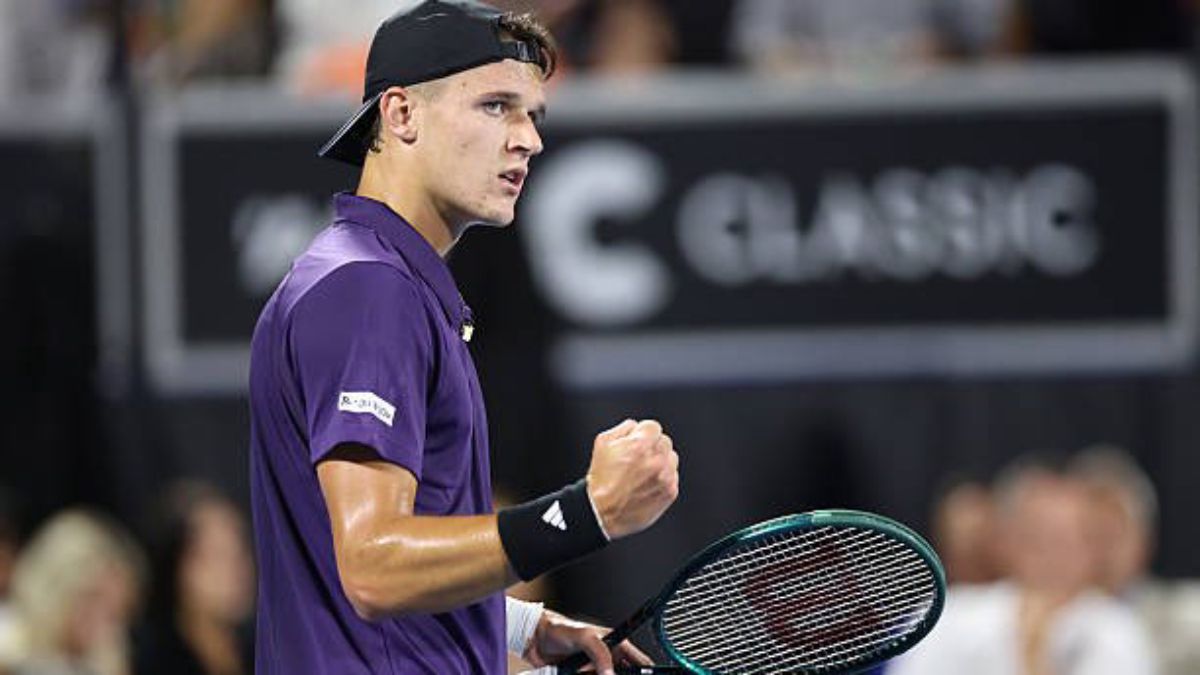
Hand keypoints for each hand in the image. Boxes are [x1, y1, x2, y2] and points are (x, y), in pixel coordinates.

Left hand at [523, 609, 651, 674]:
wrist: (536, 640)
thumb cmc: (561, 629)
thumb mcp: (586, 638)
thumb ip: (601, 654)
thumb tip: (610, 674)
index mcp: (616, 645)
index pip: (640, 662)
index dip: (647, 672)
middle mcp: (608, 660)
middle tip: (605, 674)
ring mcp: (595, 671)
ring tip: (583, 670)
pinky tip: (576, 673)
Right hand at [586, 419, 678, 539]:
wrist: (603, 512)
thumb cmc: (601, 479)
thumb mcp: (603, 443)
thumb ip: (624, 428)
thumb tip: (636, 427)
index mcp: (640, 445)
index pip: (653, 427)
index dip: (643, 434)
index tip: (637, 442)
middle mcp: (656, 460)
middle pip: (664, 441)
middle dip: (652, 447)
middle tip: (638, 459)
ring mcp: (665, 477)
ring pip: (671, 458)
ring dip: (661, 461)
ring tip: (643, 473)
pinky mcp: (670, 492)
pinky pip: (673, 476)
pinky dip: (663, 478)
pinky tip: (647, 484)